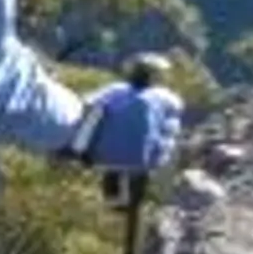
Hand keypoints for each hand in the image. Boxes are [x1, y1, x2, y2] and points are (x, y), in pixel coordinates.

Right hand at [68, 80, 182, 173]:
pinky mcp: (143, 160)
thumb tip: (152, 100)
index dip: (169, 103)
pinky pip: (160, 158)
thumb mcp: (118, 92)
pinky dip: (160, 153)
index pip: (173, 103)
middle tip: (163, 120)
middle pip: (173, 123)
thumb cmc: (95, 109)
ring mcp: (149, 143)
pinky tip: (156, 150)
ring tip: (159, 136)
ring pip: (169, 142)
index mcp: (147, 103)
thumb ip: (140, 96)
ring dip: (165, 138)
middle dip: (168, 121)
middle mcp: (153, 123)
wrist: (79, 132)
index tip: (166, 104)